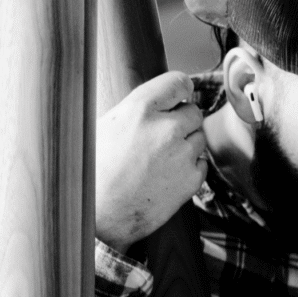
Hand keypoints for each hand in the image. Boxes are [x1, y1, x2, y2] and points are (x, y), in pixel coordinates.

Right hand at [96, 71, 207, 251]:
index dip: (181, 89)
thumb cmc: (95, 170)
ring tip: (160, 159)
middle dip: (182, 121)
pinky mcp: (192, 179)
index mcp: (140, 109)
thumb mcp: (106, 126)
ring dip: (186, 144)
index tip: (180, 96)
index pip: (178, 82)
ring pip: (199, 137)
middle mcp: (166, 128)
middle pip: (194, 112)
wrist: (99, 215)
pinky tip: (167, 175)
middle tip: (163, 137)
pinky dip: (190, 167)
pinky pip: (202, 163)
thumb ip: (137, 109)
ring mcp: (182, 154)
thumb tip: (160, 98)